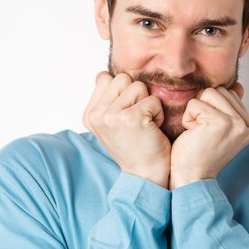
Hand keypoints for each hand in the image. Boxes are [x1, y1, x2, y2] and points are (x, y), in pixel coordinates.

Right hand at [83, 71, 170, 187]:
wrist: (145, 175)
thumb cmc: (134, 146)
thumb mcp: (112, 123)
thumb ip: (106, 98)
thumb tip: (103, 74)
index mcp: (90, 114)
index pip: (107, 78)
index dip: (123, 93)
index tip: (126, 115)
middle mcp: (97, 114)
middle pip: (124, 79)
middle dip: (137, 96)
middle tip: (137, 119)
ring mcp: (112, 116)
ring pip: (139, 86)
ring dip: (148, 104)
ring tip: (144, 124)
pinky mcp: (131, 118)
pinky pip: (153, 100)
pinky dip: (159, 114)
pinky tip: (152, 129)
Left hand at [169, 83, 248, 189]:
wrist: (191, 178)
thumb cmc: (199, 152)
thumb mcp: (219, 127)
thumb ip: (229, 107)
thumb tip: (238, 85)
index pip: (228, 93)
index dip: (211, 106)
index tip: (210, 130)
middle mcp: (247, 124)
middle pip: (218, 90)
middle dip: (204, 106)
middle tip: (202, 131)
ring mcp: (236, 123)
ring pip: (208, 93)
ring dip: (195, 111)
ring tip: (198, 132)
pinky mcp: (221, 123)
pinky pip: (195, 104)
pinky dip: (188, 118)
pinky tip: (193, 134)